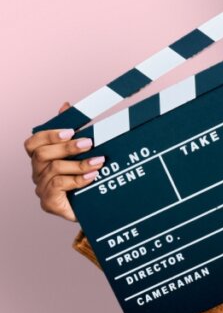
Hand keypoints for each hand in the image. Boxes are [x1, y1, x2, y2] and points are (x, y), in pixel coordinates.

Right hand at [24, 102, 104, 221]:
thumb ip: (72, 130)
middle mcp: (38, 172)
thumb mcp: (82, 152)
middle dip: (67, 147)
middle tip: (90, 144)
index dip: (48, 135)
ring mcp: (41, 188)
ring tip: (99, 162)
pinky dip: (77, 179)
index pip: (33, 143)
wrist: (96, 207)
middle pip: (42, 154)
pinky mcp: (49, 202)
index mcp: (41, 158)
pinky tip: (92, 176)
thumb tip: (65, 105)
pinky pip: (58, 186)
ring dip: (78, 164)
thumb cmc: (86, 177)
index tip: (70, 131)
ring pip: (53, 169)